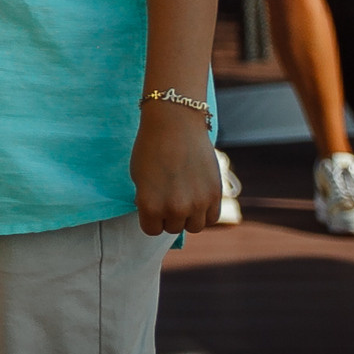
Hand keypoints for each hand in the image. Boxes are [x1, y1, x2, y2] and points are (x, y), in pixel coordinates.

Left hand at [131, 106, 221, 234]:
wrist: (175, 124)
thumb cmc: (151, 147)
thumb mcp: (138, 177)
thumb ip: (148, 201)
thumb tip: (158, 216)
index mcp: (150, 206)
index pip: (151, 229)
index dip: (150, 216)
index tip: (152, 202)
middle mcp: (174, 209)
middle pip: (172, 228)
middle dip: (168, 214)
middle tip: (168, 193)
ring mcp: (197, 204)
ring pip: (193, 226)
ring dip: (188, 216)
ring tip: (183, 196)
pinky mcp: (215, 195)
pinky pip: (211, 218)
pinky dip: (204, 212)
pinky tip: (198, 198)